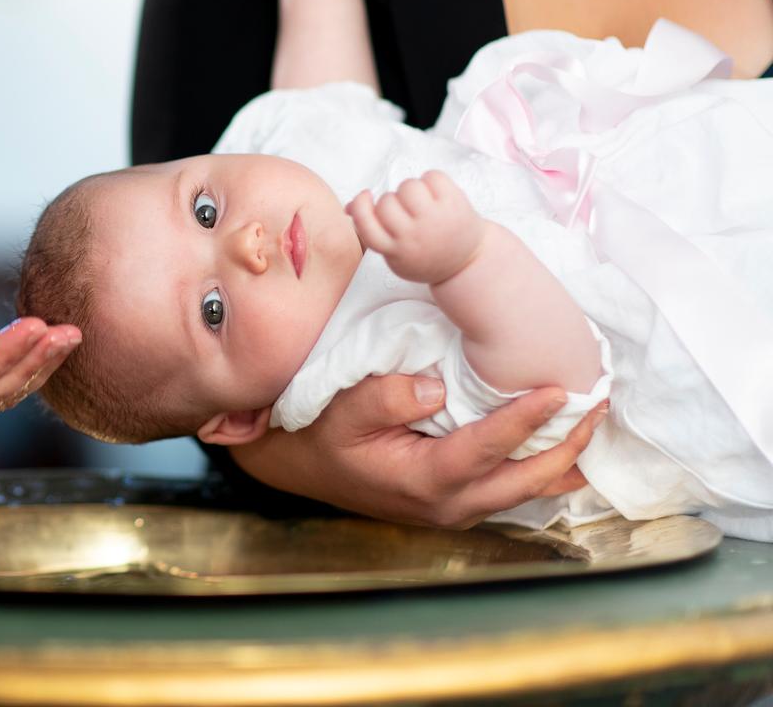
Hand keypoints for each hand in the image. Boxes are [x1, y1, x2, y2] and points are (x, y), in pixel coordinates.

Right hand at [230, 374, 607, 528]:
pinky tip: (565, 446)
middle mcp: (449, 504)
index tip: (557, 390)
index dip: (526, 420)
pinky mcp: (459, 504)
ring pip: (529, 490)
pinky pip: (515, 490)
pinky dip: (546, 468)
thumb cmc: (321, 434)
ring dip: (566, 459)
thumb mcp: (343, 409)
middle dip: (568, 444)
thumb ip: (387, 397)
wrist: (303, 467)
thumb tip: (436, 390)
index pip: (488, 449)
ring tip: (596, 424)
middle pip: (527, 479)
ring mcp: (457, 509)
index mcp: (424, 480)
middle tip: (597, 405)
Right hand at [348, 171, 484, 283]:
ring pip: (408, 186)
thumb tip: (349, 207)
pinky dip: (432, 179)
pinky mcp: (454, 205)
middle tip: (406, 210)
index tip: (366, 197)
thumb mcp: (395, 255)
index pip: (366, 224)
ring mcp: (434, 220)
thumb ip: (373, 233)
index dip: (361, 206)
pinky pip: (432, 176)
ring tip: (421, 200)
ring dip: (411, 188)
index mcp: (395, 251)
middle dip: (392, 200)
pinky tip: (436, 192)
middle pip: (386, 202)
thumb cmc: (425, 255)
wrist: (468, 263)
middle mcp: (413, 236)